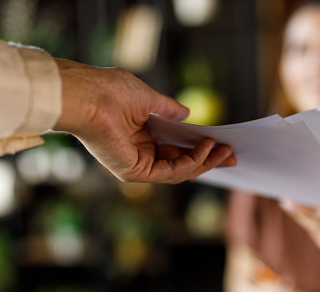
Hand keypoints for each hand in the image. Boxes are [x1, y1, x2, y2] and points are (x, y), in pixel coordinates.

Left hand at [52, 58, 235, 182]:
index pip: (175, 148)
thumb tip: (186, 113)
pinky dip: (192, 162)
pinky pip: (171, 172)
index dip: (199, 148)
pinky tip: (206, 148)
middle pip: (181, 163)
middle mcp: (140, 154)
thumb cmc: (110, 90)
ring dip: (205, 161)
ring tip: (225, 151)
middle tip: (231, 154)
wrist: (88, 94)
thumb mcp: (148, 98)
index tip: (222, 144)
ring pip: (179, 171)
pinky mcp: (136, 172)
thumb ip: (167, 108)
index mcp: (141, 136)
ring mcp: (137, 165)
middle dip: (208, 160)